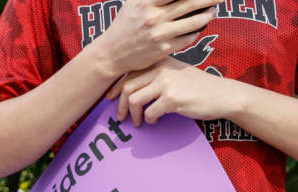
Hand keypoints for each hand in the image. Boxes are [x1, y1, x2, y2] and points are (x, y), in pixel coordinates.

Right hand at [94, 0, 219, 76]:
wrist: (110, 55)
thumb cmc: (124, 25)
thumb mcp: (133, 3)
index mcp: (145, 2)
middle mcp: (153, 17)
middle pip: (191, 2)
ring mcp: (159, 34)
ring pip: (194, 21)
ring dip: (208, 15)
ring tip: (212, 11)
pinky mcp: (163, 49)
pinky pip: (188, 38)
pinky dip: (196, 32)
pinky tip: (198, 28)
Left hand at [108, 57, 234, 125]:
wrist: (223, 95)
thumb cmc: (197, 87)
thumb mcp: (175, 74)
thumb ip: (154, 77)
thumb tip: (125, 91)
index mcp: (160, 62)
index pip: (129, 73)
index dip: (116, 88)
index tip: (109, 99)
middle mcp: (162, 69)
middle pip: (127, 88)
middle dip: (119, 105)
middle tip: (120, 117)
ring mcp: (167, 83)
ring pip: (134, 100)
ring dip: (134, 115)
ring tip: (139, 122)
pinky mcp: (172, 98)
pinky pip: (149, 113)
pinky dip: (149, 120)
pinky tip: (156, 121)